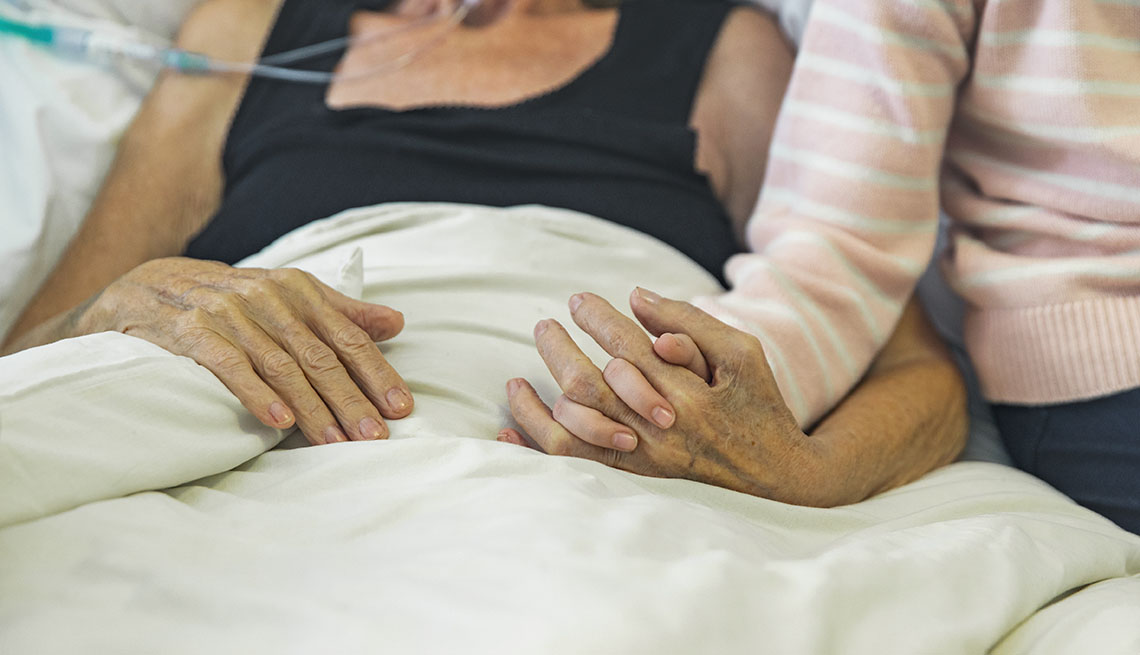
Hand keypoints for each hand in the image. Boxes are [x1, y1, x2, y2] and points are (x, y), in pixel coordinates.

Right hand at [80, 257, 412, 445]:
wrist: (147, 287)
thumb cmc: (232, 301)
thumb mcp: (288, 298)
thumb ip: (341, 313)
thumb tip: (396, 323)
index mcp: (298, 290)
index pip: (346, 336)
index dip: (376, 372)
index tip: (400, 407)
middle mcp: (267, 297)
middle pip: (319, 356)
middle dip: (350, 399)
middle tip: (374, 436)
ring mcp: (228, 312)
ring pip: (281, 365)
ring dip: (311, 407)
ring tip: (335, 442)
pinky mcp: (191, 331)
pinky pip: (229, 365)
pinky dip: (256, 393)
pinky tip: (279, 421)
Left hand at [500, 288, 825, 504]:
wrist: (779, 481)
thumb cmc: (759, 407)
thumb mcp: (741, 354)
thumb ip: (690, 322)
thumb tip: (635, 297)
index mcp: (689, 394)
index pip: (627, 346)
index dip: (597, 319)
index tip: (578, 300)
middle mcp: (660, 430)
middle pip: (589, 385)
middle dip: (558, 350)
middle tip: (543, 325)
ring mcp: (644, 462)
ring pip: (572, 430)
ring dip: (535, 403)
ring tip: (514, 380)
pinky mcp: (635, 482)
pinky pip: (574, 468)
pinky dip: (537, 450)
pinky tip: (509, 433)